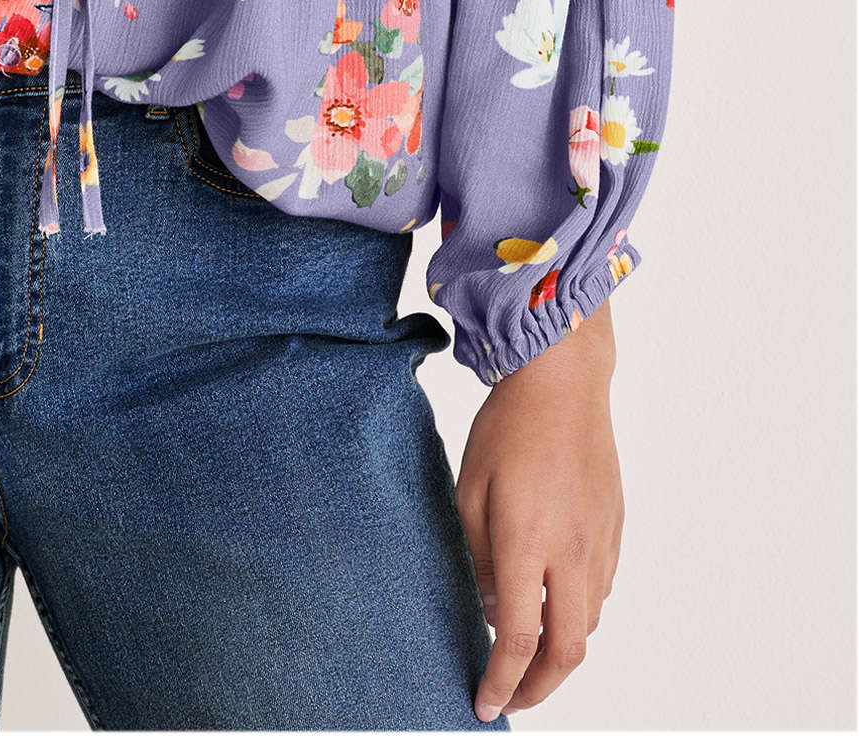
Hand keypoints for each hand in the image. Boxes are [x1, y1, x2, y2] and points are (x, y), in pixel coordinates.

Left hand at [454, 303, 622, 722]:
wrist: (563, 382)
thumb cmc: (507, 429)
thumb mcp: (470, 490)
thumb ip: (478, 558)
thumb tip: (494, 612)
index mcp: (528, 542)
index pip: (520, 638)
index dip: (501, 681)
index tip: (484, 703)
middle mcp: (573, 551)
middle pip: (567, 651)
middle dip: (538, 688)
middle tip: (511, 699)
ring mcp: (601, 542)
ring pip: (587, 623)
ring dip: (559, 651)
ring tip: (527, 654)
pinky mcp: (616, 529)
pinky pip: (601, 590)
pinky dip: (577, 612)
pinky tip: (553, 602)